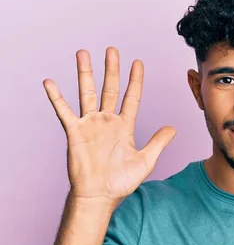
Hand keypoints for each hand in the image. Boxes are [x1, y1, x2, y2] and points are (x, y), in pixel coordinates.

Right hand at [44, 47, 175, 202]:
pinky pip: (64, 112)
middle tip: (112, 49)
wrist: (100, 196)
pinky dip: (57, 97)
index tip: (138, 62)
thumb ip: (159, 142)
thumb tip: (173, 128)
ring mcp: (91, 125)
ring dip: (85, 73)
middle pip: (110, 88)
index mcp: (125, 126)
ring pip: (87, 93)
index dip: (135, 80)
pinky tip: (50, 82)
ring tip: (83, 53)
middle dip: (112, 69)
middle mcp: (107, 121)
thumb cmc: (121, 181)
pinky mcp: (75, 132)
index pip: (131, 97)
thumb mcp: (146, 160)